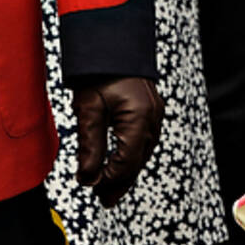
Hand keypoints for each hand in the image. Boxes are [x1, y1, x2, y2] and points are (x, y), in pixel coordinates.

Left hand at [71, 76, 160, 206]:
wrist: (112, 44)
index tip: (91, 186)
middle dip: (119, 182)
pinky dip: (132, 156)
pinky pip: (144, 142)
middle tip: (103, 200)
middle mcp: (153, 118)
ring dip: (126, 171)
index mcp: (139, 117)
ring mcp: (156, 114)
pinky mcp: (152, 111)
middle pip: (138, 161)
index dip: (109, 179)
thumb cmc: (99, 72)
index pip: (126, 161)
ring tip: (110, 188)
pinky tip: (121, 164)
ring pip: (143, 153)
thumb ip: (90, 145)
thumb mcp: (89, 108)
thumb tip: (88, 178)